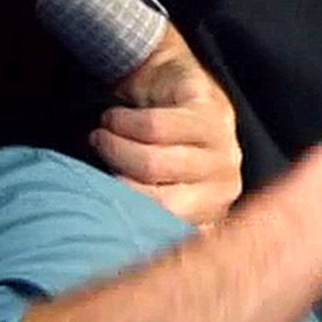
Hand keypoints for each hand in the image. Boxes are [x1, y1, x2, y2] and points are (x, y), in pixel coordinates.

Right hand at [92, 24, 242, 224]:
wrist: (171, 87)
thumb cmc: (155, 146)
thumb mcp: (146, 187)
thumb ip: (141, 212)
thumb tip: (109, 234)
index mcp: (208, 215)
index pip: (165, 232)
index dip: (126, 216)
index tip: (97, 199)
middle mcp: (224, 189)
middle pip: (159, 199)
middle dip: (118, 178)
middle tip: (97, 157)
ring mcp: (224, 151)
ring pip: (153, 162)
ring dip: (114, 145)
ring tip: (103, 135)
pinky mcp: (212, 114)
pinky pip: (155, 127)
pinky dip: (123, 121)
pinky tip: (117, 118)